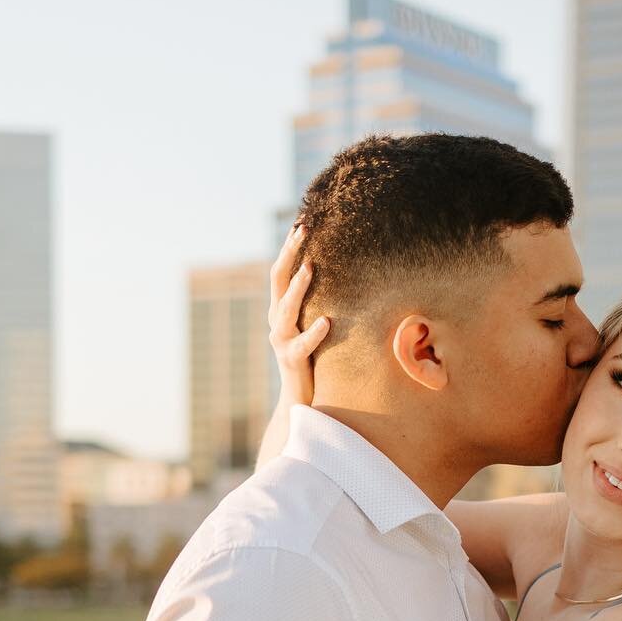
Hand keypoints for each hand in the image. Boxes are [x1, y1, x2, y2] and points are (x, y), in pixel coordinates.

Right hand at [268, 221, 330, 409]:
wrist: (300, 399)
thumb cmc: (313, 360)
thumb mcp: (313, 326)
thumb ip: (318, 304)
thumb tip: (344, 276)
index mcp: (281, 309)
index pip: (282, 271)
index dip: (289, 247)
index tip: (302, 221)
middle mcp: (277, 320)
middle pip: (278, 279)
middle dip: (290, 253)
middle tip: (304, 229)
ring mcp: (281, 340)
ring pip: (286, 308)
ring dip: (298, 287)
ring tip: (311, 267)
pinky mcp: (291, 360)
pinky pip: (303, 344)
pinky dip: (314, 332)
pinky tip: (327, 322)